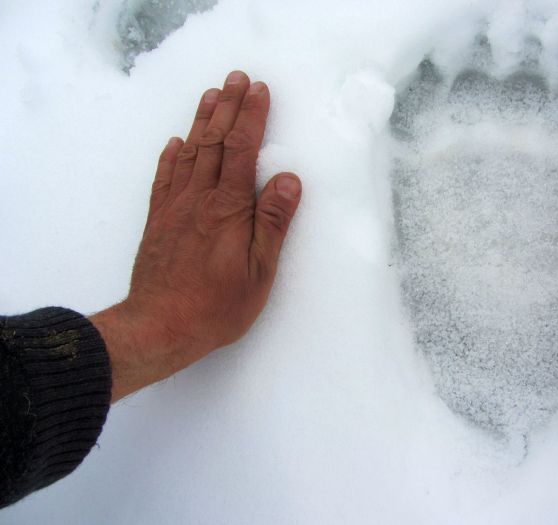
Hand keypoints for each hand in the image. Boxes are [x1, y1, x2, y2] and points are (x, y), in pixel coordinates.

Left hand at [90, 71, 301, 402]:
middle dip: (227, 107)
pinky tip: (175, 143)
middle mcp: (198, 199)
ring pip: (189, 153)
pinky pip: (164, 178)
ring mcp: (174, 207)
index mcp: (228, 209)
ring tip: (210, 95)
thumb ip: (273, 222)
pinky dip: (171, 156)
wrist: (159, 326)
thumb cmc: (217, 306)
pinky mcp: (158, 221)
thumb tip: (287, 179)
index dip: (251, 117)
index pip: (241, 150)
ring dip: (201, 121)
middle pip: (214, 142)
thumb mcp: (259, 271)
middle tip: (236, 78)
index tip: (259, 90)